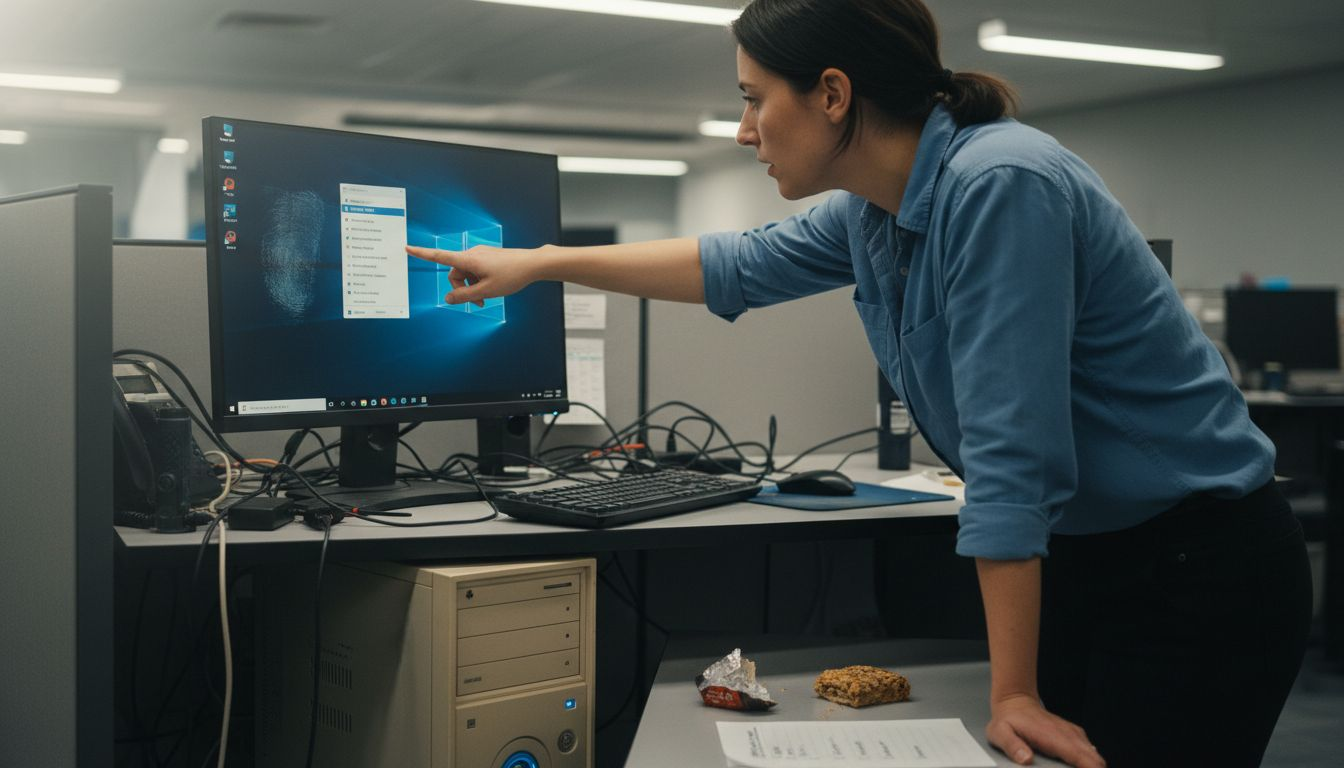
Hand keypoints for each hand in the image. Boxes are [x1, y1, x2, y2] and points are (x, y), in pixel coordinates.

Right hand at [405, 244, 543, 306]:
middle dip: (462, 289)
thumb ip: (465, 296)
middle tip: (478, 302)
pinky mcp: (487, 257)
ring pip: (466, 274)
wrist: (532, 264)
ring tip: (487, 297)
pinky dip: (479, 281)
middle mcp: (472, 254)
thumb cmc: (511, 275)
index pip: (440, 256)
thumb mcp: (486, 291)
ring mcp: (480, 255)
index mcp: (468, 259)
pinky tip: (492, 287)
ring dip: (472, 287)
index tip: (407, 248)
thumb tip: (448, 298)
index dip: (422, 254)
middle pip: (455, 273)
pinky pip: (475, 271)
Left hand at [986, 694, 1104, 767]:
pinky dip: (1088, 762)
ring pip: (1095, 757)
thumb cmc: (1008, 719)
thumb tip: (1026, 759)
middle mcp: (1068, 735)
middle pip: (1096, 760)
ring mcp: (1072, 734)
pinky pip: (1089, 752)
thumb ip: (1012, 746)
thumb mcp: (1001, 733)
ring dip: (1092, 767)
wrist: (1015, 701)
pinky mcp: (1073, 735)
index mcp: (1053, 737)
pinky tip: (1078, 767)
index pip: (1083, 758)